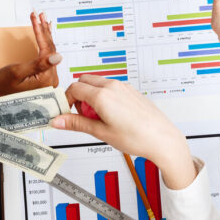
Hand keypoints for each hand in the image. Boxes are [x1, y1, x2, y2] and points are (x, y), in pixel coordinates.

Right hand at [0, 12, 61, 99]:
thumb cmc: (1, 87)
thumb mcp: (17, 73)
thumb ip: (38, 64)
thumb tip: (59, 56)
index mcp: (47, 78)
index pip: (47, 49)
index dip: (41, 32)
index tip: (34, 17)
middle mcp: (51, 79)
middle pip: (50, 48)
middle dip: (43, 30)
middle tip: (38, 14)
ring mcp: (48, 78)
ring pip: (49, 50)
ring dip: (44, 34)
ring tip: (41, 19)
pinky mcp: (43, 76)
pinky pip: (46, 56)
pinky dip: (44, 43)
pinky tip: (45, 33)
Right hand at [50, 76, 196, 189]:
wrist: (161, 138)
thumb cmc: (136, 137)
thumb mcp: (101, 133)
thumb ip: (77, 124)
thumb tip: (57, 121)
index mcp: (103, 95)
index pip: (74, 88)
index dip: (66, 100)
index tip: (66, 113)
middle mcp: (113, 86)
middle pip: (85, 80)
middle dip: (78, 95)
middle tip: (82, 115)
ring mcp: (124, 87)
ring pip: (98, 83)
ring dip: (91, 95)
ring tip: (98, 118)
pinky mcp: (131, 91)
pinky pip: (111, 87)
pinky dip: (104, 96)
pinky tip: (111, 115)